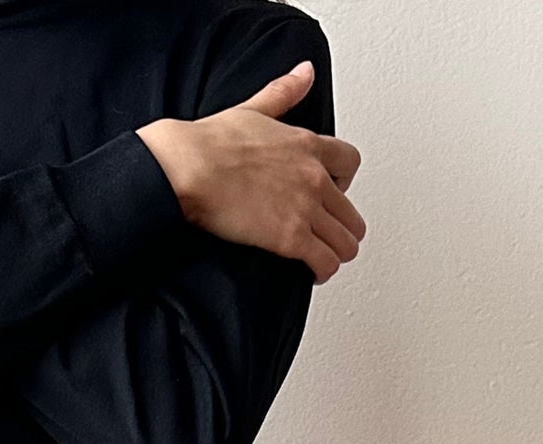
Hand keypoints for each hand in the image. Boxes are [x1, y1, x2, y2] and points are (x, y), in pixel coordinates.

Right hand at [138, 62, 364, 280]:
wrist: (190, 168)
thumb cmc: (212, 143)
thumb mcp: (255, 108)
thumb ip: (285, 92)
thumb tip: (305, 72)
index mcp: (307, 144)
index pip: (350, 162)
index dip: (344, 183)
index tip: (331, 193)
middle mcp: (314, 176)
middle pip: (352, 213)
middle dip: (342, 228)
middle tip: (327, 236)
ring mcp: (305, 209)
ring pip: (346, 242)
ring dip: (336, 253)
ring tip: (322, 258)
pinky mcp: (291, 238)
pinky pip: (326, 262)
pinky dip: (322, 271)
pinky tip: (311, 272)